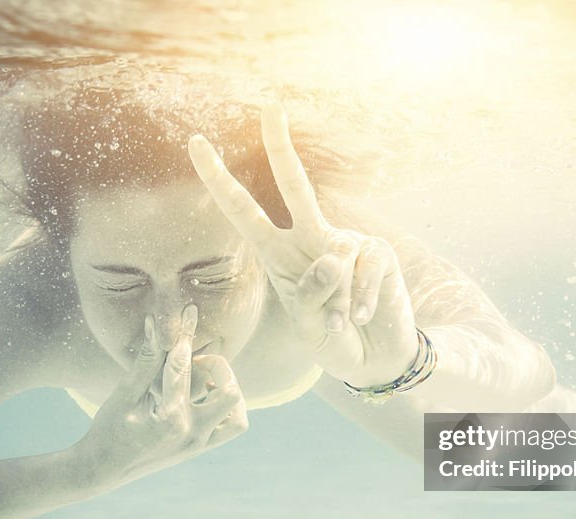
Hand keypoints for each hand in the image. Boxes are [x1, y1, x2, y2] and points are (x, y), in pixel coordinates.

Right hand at [76, 305, 246, 490]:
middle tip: (198, 360)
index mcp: (169, 418)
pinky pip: (229, 428)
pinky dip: (227, 409)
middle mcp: (192, 433)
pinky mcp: (201, 448)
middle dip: (219, 368)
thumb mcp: (124, 393)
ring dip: (228, 392)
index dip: (184, 336)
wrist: (104, 469)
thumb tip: (156, 324)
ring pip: (238, 417)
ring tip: (206, 380)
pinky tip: (204, 394)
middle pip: (229, 393)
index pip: (183, 367)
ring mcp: (199, 444)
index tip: (189, 313)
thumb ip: (147, 359)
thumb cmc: (109, 428)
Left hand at [188, 102, 418, 387]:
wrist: (374, 356)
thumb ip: (310, 293)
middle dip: (281, 145)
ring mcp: (347, 243)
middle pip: (295, 185)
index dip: (219, 181)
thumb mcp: (307, 322)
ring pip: (333, 262)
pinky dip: (361, 304)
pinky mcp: (378, 254)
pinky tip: (364, 316)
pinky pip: (363, 274)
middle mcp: (311, 239)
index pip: (244, 211)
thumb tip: (331, 261)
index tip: (196, 145)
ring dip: (337, 304)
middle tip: (270, 104)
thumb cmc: (331, 337)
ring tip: (343, 322)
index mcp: (278, 253)